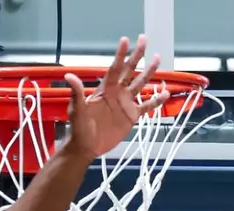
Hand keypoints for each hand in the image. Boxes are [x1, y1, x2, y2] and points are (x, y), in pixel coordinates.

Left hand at [64, 36, 170, 159]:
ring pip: (140, 84)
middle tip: (144, 39)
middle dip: (137, 55)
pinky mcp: (131, 116)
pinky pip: (146, 106)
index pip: (114, 68)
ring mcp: (125, 103)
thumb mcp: (77, 110)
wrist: (86, 147)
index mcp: (105, 89)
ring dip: (149, 72)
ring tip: (157, 59)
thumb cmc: (78, 128)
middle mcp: (117, 92)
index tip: (125, 40)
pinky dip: (156, 100)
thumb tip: (69, 76)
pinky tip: (165, 93)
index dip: (120, 55)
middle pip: (130, 70)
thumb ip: (76, 93)